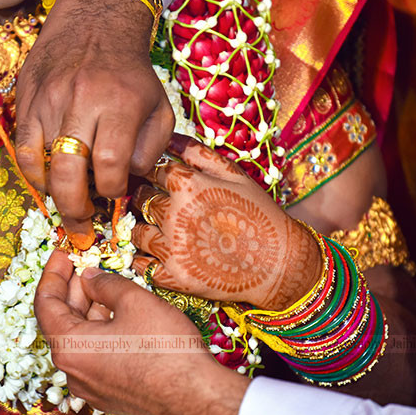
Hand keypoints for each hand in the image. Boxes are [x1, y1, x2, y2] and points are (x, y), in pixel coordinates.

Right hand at [15, 0, 174, 241]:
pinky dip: (32, 173)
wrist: (96, 22)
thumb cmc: (132, 74)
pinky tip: (46, 181)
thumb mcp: (159, 106)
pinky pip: (21, 148)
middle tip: (82, 226)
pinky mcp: (26, 98)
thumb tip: (126, 182)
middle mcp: (80, 100)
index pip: (110, 164)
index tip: (115, 195)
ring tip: (66, 203)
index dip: (112, 190)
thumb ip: (149, 149)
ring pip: (40, 162)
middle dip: (75, 207)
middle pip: (68, 170)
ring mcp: (48, 99)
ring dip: (53, 192)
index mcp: (118, 102)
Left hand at [34, 250, 247, 414]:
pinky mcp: (111, 396)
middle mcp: (72, 372)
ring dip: (90, 312)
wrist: (198, 399)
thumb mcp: (135, 302)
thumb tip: (89, 278)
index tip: (63, 253)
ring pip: (81, 341)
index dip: (53, 273)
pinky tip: (121, 318)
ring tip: (107, 287)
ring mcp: (91, 388)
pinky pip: (96, 358)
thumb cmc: (165, 349)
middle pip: (62, 323)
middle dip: (74, 291)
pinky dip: (101, 333)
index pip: (44, 304)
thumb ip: (105, 284)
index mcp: (69, 348)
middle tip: (87, 265)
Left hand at [131, 135, 321, 310]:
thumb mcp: (234, 174)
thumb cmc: (259, 214)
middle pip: (141, 199)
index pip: (152, 169)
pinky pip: (140, 265)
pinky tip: (155, 256)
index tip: (160, 181)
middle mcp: (175, 214)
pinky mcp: (173, 276)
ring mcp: (172, 247)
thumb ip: (197, 153)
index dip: (154, 174)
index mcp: (188, 185)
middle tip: (162, 207)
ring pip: (136, 231)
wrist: (279, 263)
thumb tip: (168, 138)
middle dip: (146, 199)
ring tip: (162, 231)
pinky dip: (142, 260)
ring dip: (143, 229)